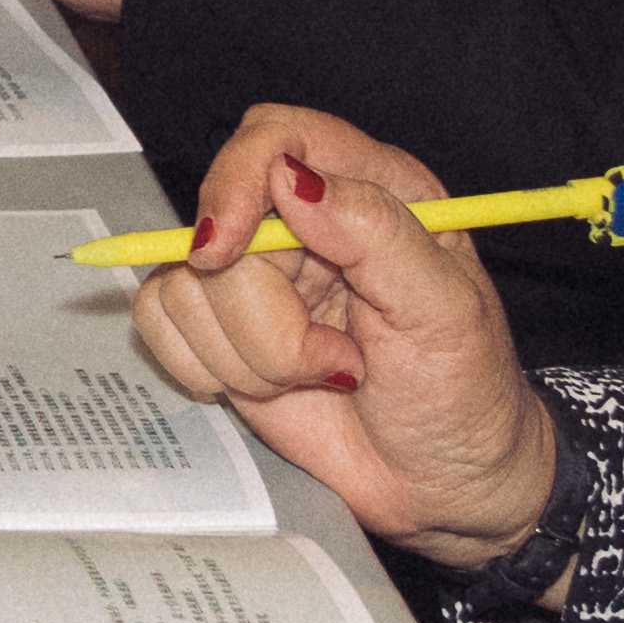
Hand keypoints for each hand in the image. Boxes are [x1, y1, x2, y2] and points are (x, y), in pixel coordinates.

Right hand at [125, 107, 559, 556]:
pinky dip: (209, 369)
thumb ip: (375, 232)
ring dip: (250, 356)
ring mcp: (259, 276)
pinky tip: (273, 388)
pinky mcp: (222, 328)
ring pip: (185, 286)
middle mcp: (307, 222)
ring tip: (320, 375)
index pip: (275, 137)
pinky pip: (161, 324)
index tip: (225, 249)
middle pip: (218, 227)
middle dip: (265, 316)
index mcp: (373, 189)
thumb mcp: (444, 312)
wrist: (440, 485)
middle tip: (333, 358)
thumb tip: (289, 176)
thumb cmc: (463, 395)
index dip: (236, 182)